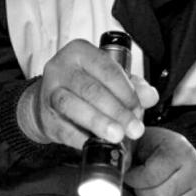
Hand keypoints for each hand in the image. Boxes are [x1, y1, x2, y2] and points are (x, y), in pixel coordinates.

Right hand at [16, 39, 157, 149]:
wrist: (48, 101)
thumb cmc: (84, 86)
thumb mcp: (109, 79)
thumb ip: (133, 86)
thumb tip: (150, 96)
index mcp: (79, 52)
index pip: (106, 69)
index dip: (126, 90)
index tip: (139, 107)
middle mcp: (61, 68)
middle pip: (91, 89)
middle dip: (117, 111)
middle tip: (134, 128)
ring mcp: (49, 92)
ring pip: (73, 106)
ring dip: (98, 123)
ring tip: (117, 136)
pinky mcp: (45, 117)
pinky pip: (64, 128)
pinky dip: (82, 138)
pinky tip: (96, 143)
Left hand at [124, 127, 195, 195]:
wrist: (177, 149)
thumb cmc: (155, 147)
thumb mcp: (139, 141)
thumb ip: (125, 153)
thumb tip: (117, 171)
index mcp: (179, 150)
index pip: (151, 176)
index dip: (134, 179)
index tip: (129, 175)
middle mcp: (195, 168)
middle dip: (142, 193)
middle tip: (139, 185)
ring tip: (152, 189)